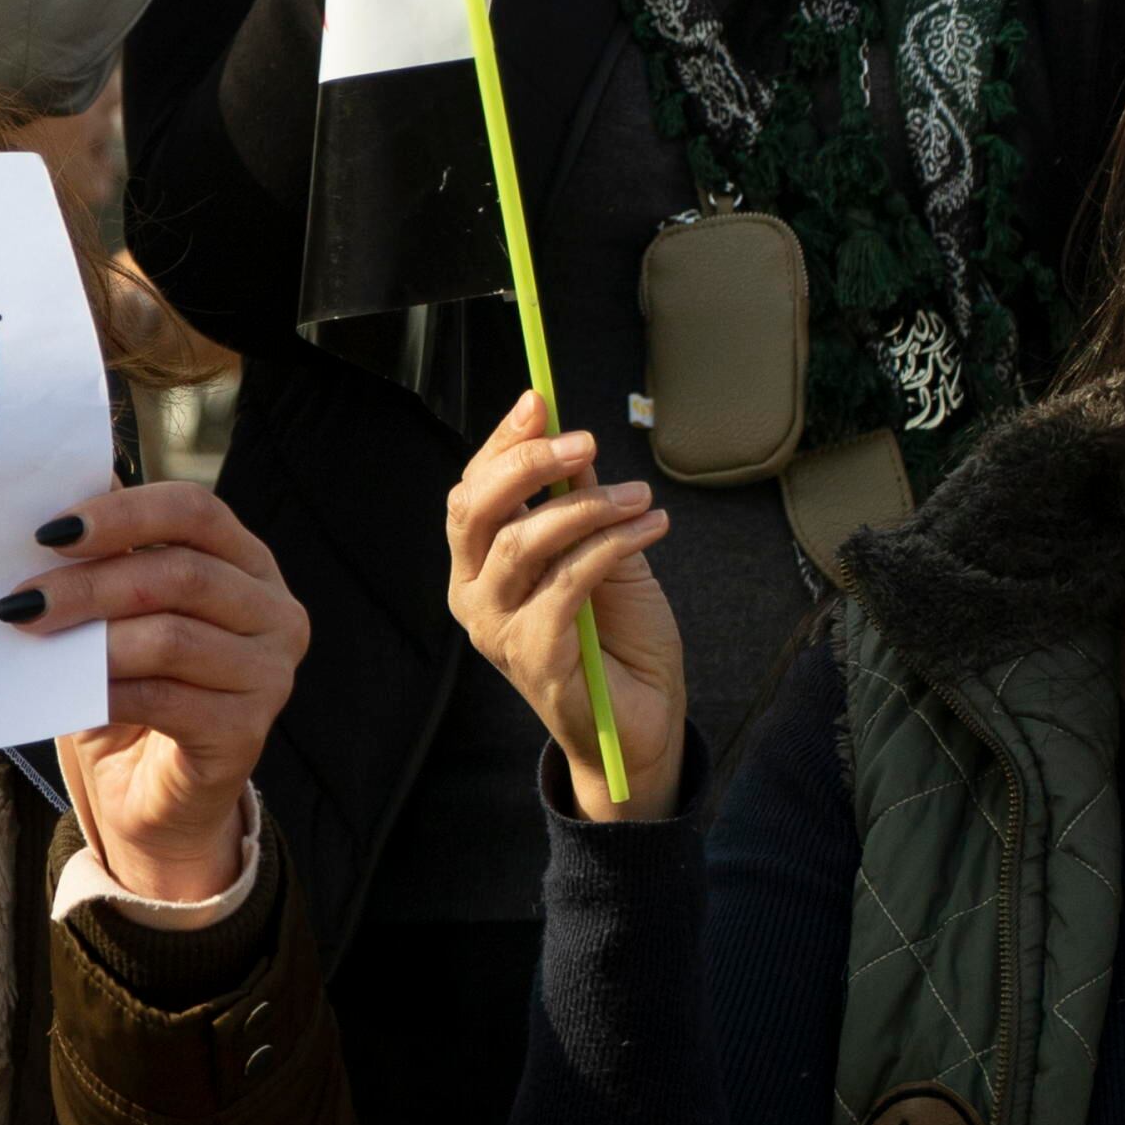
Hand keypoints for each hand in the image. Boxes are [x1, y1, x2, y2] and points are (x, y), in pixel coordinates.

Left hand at [0, 479, 306, 903]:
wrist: (150, 794)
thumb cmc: (132, 688)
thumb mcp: (118, 615)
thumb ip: (105, 561)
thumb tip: (48, 506)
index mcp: (248, 562)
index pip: (196, 511)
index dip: (124, 514)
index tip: (52, 531)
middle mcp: (274, 612)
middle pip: (181, 573)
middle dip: (91, 584)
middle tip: (23, 601)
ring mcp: (269, 674)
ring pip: (172, 638)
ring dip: (93, 640)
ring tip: (37, 644)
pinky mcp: (246, 732)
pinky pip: (164, 699)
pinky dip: (107, 691)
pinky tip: (69, 692)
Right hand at [441, 403, 687, 823]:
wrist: (639, 724)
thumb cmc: (616, 639)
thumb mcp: (601, 555)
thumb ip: (578, 506)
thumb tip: (575, 445)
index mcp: (479, 566)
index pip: (473, 491)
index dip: (502, 443)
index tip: (539, 401)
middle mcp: (474, 596)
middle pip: (476, 510)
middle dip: (526, 462)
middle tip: (585, 441)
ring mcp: (498, 629)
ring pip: (523, 542)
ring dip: (586, 506)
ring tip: (640, 495)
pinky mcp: (534, 656)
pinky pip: (568, 581)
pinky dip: (612, 544)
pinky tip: (651, 527)